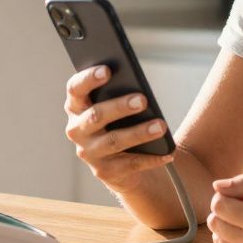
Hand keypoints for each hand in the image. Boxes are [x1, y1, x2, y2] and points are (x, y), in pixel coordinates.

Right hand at [63, 65, 172, 191]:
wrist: (121, 161)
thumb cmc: (120, 121)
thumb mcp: (116, 105)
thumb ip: (120, 92)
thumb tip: (139, 88)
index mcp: (76, 106)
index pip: (75, 88)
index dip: (88, 78)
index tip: (108, 70)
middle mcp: (77, 129)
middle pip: (96, 115)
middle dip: (119, 107)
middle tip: (143, 100)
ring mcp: (89, 152)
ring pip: (114, 141)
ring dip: (139, 133)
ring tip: (160, 126)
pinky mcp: (104, 171)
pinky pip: (130, 164)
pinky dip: (151, 159)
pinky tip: (167, 153)